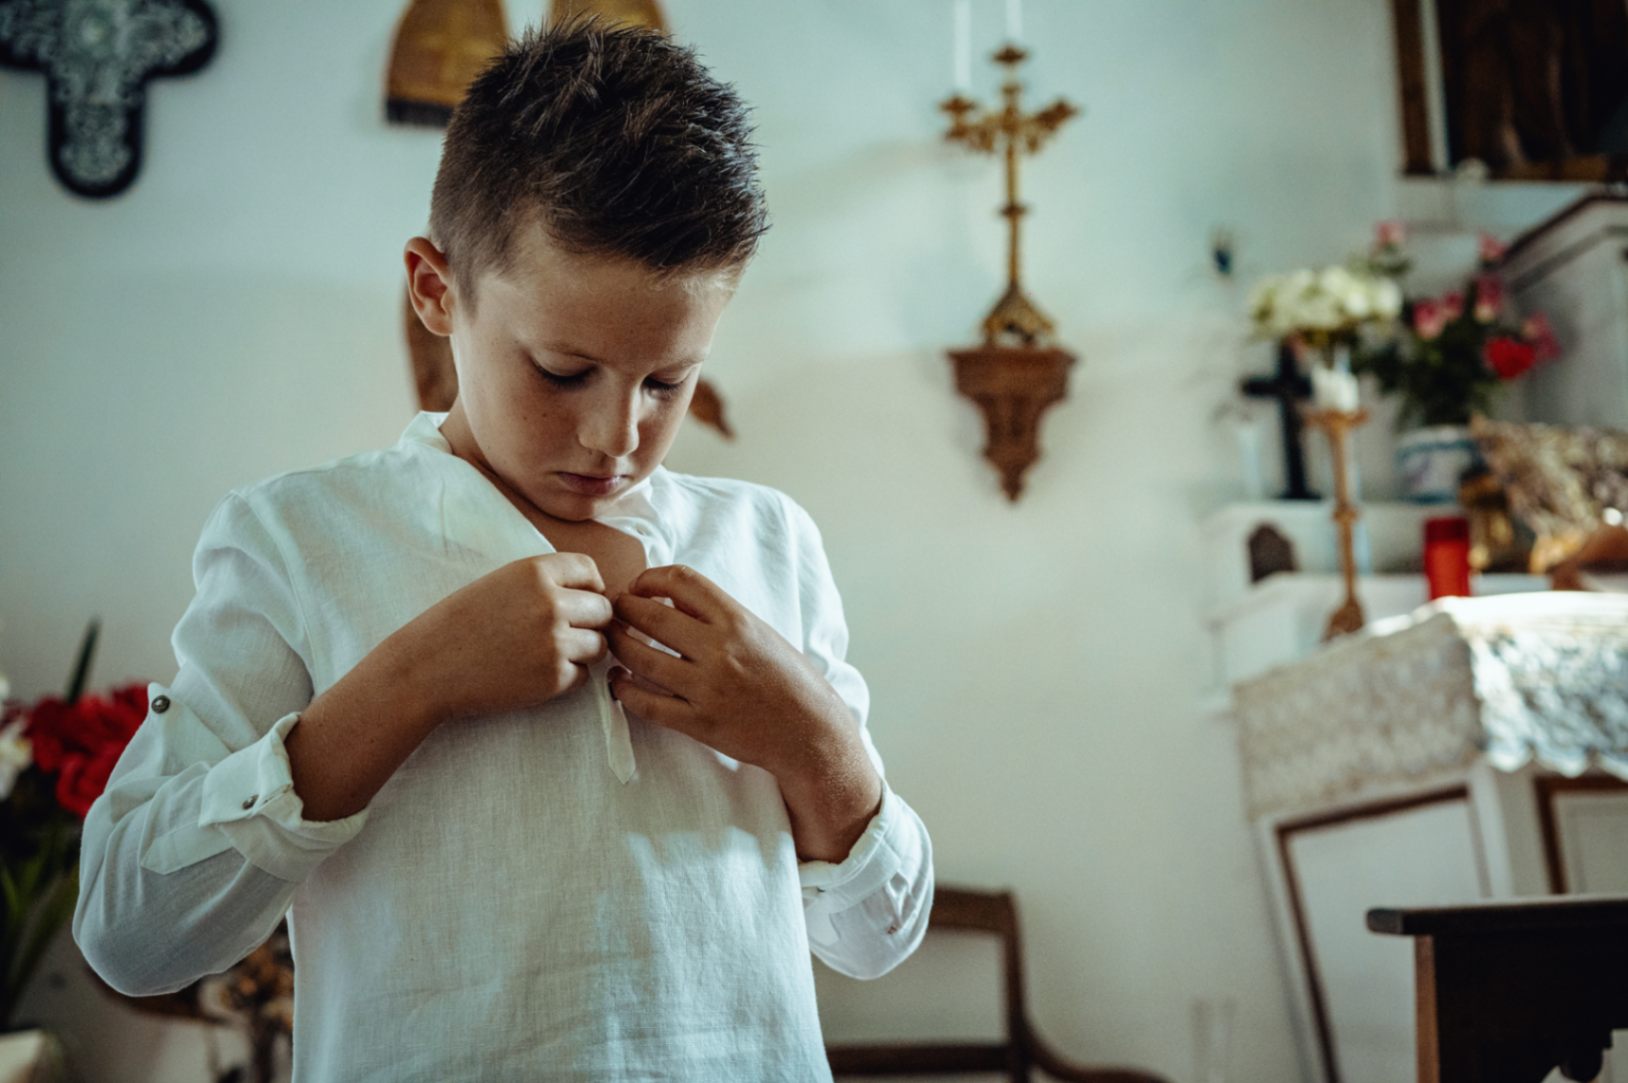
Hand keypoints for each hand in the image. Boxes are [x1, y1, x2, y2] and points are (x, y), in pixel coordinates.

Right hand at [402, 552, 613, 723]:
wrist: (425, 669)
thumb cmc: (459, 624)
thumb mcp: (501, 582)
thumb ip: (545, 581)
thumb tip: (598, 593)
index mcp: (535, 571)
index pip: (590, 571)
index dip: (588, 587)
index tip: (577, 601)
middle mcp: (550, 603)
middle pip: (603, 610)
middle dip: (591, 622)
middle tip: (565, 634)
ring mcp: (554, 642)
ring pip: (600, 645)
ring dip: (584, 652)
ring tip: (549, 654)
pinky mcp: (553, 678)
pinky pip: (584, 676)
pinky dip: (569, 678)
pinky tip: (537, 674)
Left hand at [605, 564, 852, 777]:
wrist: (810, 731)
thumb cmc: (789, 680)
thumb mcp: (760, 633)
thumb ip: (718, 616)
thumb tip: (671, 599)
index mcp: (738, 621)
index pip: (682, 581)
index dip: (650, 578)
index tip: (639, 587)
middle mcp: (721, 650)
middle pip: (650, 616)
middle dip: (622, 609)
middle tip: (613, 612)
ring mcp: (707, 688)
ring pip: (640, 659)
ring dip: (617, 646)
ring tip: (611, 642)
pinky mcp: (698, 722)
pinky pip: (647, 704)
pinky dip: (624, 690)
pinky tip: (619, 682)